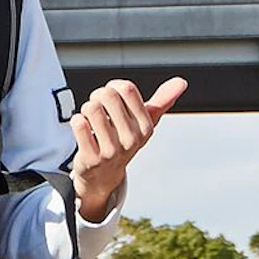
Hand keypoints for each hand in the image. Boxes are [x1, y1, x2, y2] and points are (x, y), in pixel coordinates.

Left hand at [71, 77, 189, 221]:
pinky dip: (77, 122)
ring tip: (91, 121)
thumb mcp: (145, 122)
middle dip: (98, 96)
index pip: (126, 88)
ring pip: (91, 108)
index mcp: (146, 127)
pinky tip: (83, 131)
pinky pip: (79, 125)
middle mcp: (131, 140)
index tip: (112, 98)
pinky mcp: (91, 159)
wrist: (104, 176)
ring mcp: (111, 151)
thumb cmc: (124, 140)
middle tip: (98, 108)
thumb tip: (181, 82)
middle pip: (107, 95)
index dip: (113, 87)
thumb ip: (162, 100)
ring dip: (86, 110)